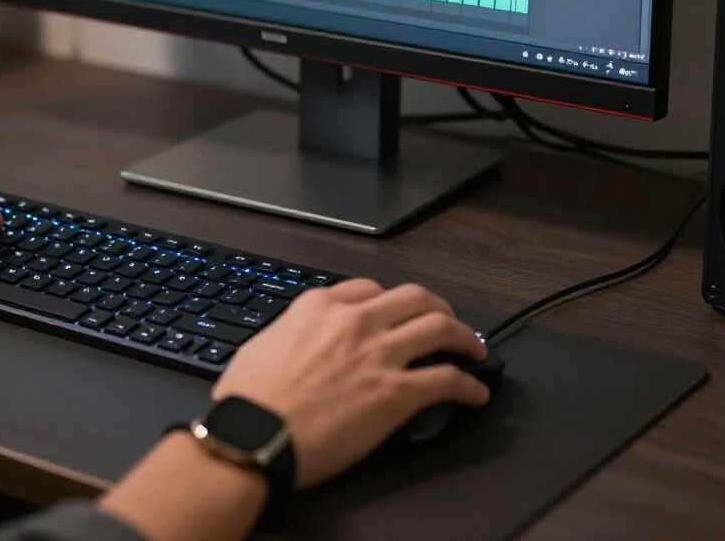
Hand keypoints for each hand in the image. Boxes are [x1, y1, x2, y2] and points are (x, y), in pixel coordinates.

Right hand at [212, 278, 489, 487]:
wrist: (254, 435)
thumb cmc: (249, 399)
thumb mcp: (265, 343)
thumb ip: (295, 331)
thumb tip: (302, 340)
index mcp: (321, 306)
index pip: (369, 288)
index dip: (390, 301)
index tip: (397, 313)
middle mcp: (355, 321)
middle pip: (414, 298)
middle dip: (437, 308)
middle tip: (446, 322)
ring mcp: (379, 354)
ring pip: (440, 328)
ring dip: (464, 337)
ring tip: (474, 349)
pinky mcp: (396, 393)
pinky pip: (447, 380)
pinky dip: (468, 385)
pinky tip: (475, 393)